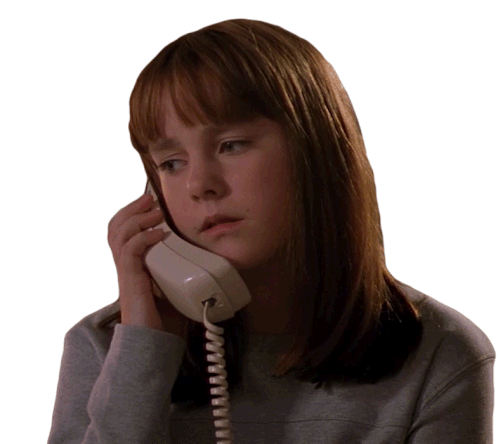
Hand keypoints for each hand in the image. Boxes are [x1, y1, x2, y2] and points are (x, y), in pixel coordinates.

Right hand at [107, 193, 188, 337]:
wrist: (153, 343)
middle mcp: (124, 266)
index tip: (149, 201)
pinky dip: (144, 237)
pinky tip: (160, 233)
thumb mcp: (172, 286)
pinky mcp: (130, 281)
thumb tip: (199, 256)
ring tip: (156, 211)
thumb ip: (177, 270)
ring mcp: (126, 273)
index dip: (131, 213)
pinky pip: (131, 251)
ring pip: (119, 235)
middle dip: (132, 208)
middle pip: (115, 227)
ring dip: (138, 218)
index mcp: (132, 265)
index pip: (121, 232)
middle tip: (150, 198)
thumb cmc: (163, 318)